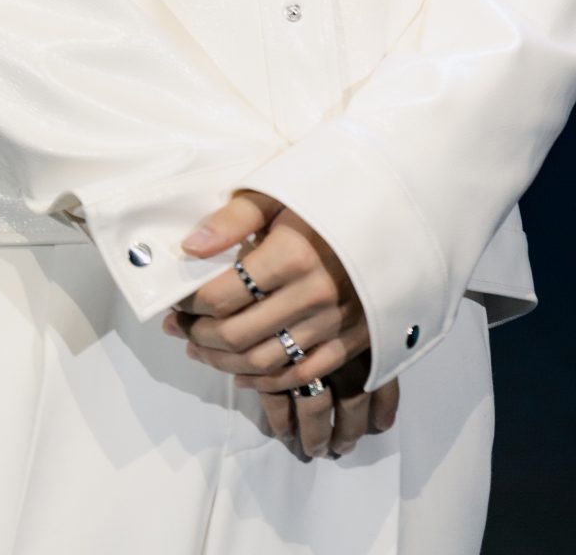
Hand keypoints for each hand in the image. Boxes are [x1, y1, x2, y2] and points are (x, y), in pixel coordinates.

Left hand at [164, 189, 389, 457]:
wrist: (399, 215)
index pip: (221, 295)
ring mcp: (335, 323)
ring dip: (224, 363)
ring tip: (201, 350)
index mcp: (292, 255)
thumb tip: (190, 247)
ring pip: (264, 362)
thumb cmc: (332, 200)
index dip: (190, 303)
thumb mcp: (282, 192)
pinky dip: (267, 383)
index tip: (176, 300)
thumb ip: (234, 219)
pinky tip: (243, 374)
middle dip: (199, 335)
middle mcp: (313, 295)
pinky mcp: (353, 341)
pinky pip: (302, 374)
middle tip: (179, 328)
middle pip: (237, 334)